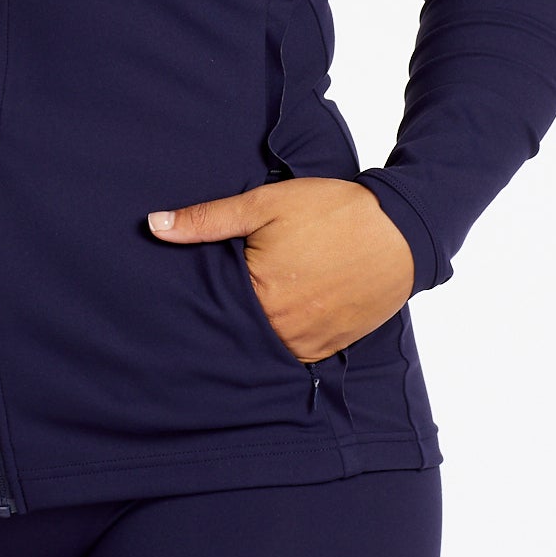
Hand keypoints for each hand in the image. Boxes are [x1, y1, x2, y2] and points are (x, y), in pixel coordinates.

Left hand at [147, 178, 416, 360]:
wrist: (401, 230)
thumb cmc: (332, 211)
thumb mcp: (265, 204)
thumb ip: (208, 219)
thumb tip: (154, 226)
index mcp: (261, 296)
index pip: (210, 309)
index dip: (196, 300)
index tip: (177, 298)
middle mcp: (283, 329)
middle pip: (235, 331)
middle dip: (221, 319)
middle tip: (203, 309)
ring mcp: (308, 343)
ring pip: (262, 345)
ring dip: (250, 332)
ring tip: (242, 311)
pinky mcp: (329, 346)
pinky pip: (292, 353)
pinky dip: (279, 339)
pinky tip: (274, 318)